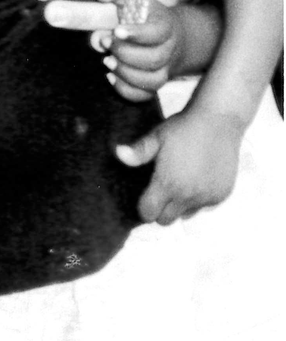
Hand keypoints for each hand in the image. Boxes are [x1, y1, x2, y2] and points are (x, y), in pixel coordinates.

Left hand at [99, 0, 179, 101]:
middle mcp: (168, 50)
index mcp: (165, 26)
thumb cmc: (143, 11)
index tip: (117, 30)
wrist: (168, 34)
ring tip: (106, 60)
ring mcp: (164, 69)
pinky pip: (144, 96)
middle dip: (126, 53)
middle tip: (105, 43)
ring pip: (153, 81)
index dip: (138, 34)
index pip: (157, 33)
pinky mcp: (154, 84)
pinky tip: (110, 76)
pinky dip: (126, 90)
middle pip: (154, 59)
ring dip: (126, 73)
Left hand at [116, 107, 243, 223]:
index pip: (149, 213)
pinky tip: (197, 177)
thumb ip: (138, 151)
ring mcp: (206, 197)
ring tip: (179, 181)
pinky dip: (198, 198)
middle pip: (166, 220)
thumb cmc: (182, 127)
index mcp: (168, 184)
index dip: (143, 207)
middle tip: (160, 190)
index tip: (144, 196)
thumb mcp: (157, 136)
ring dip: (180, 205)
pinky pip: (204, 206)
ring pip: (186, 214)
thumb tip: (118, 153)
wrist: (217, 121)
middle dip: (160, 209)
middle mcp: (188, 196)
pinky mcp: (221, 195)